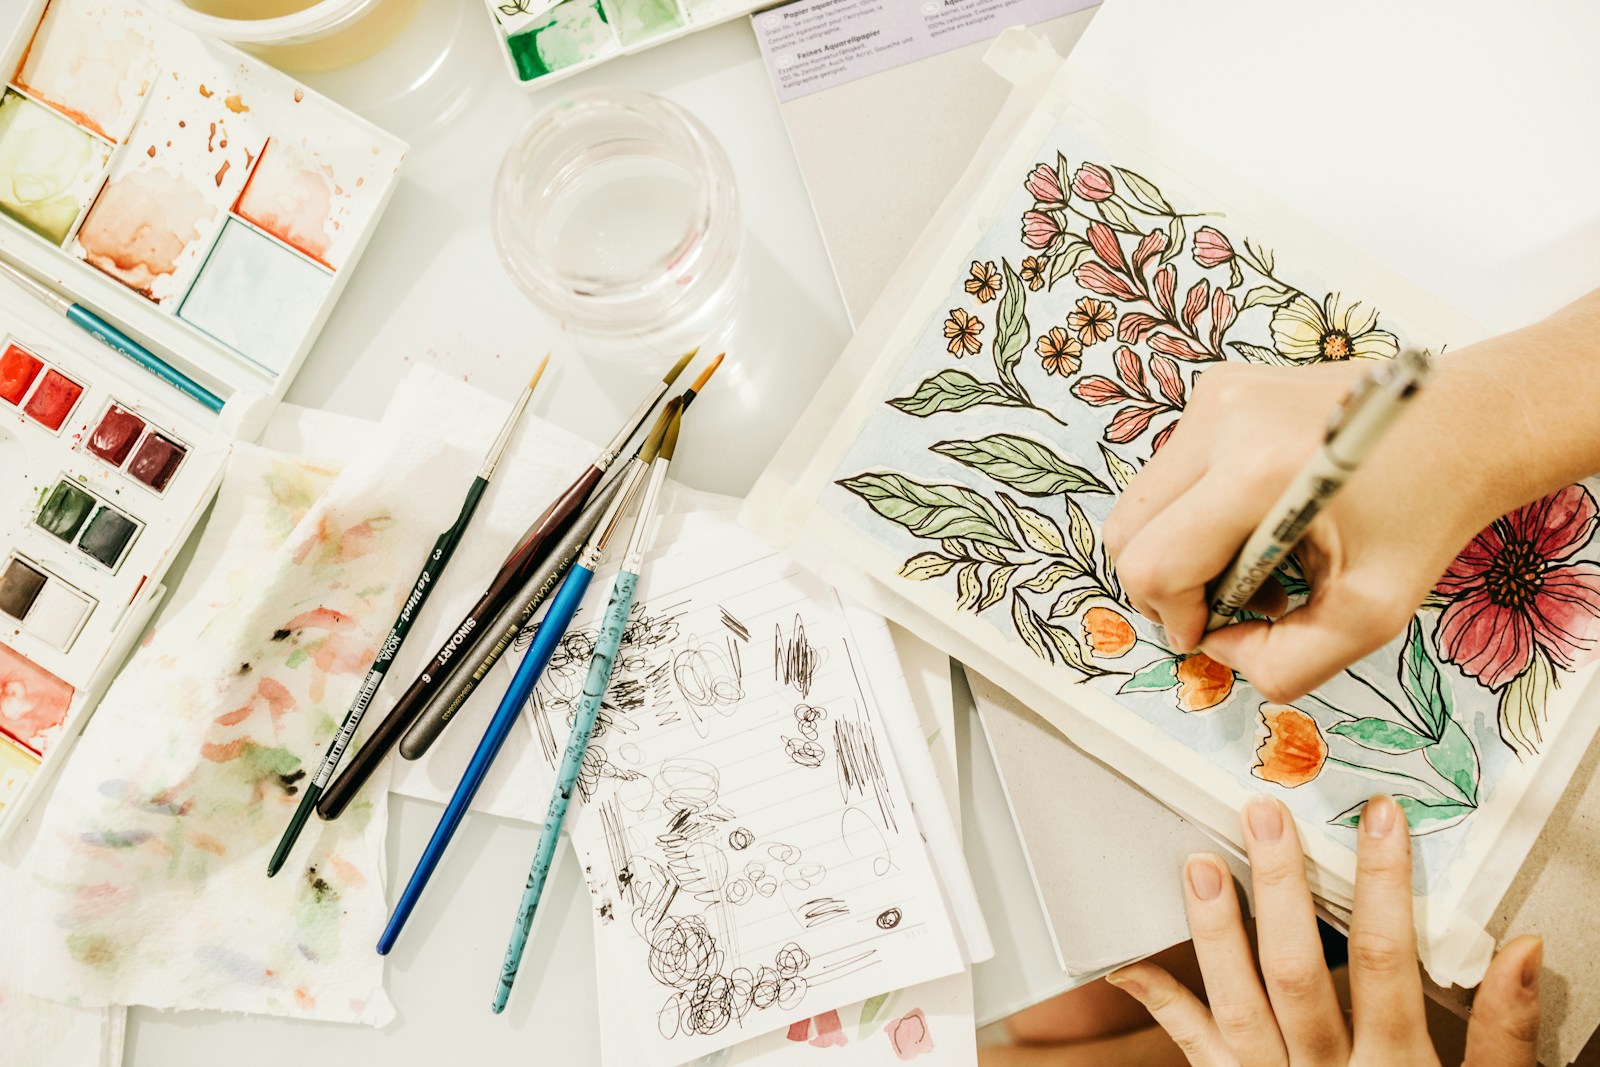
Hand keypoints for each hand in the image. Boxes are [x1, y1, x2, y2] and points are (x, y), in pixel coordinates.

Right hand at [1102, 360, 1519, 701]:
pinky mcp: (1218, 388)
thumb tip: (1219, 647)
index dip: (1175, 617)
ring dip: (1180, 551)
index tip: (1221, 631)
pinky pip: (1169, 473)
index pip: (1153, 563)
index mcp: (1257, 470)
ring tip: (1256, 566)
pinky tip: (1258, 525)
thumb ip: (1285, 663)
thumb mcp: (1370, 615)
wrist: (1470, 421)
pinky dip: (1196, 515)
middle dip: (1166, 588)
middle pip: (1128, 531)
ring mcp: (1215, 395)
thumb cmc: (1429, 513)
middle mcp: (1222, 420)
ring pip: (1142, 503)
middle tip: (1232, 606)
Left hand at [1106, 795, 1542, 1065]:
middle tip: (1262, 816)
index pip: (1387, 961)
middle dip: (1280, 890)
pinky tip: (1125, 961)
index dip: (1383, 885)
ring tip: (1197, 865)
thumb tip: (1522, 950)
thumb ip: (1503, 1033)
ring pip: (1237, 1005)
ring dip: (1214, 933)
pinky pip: (1193, 1047)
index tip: (1378, 818)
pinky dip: (1158, 1002)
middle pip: (1297, 972)